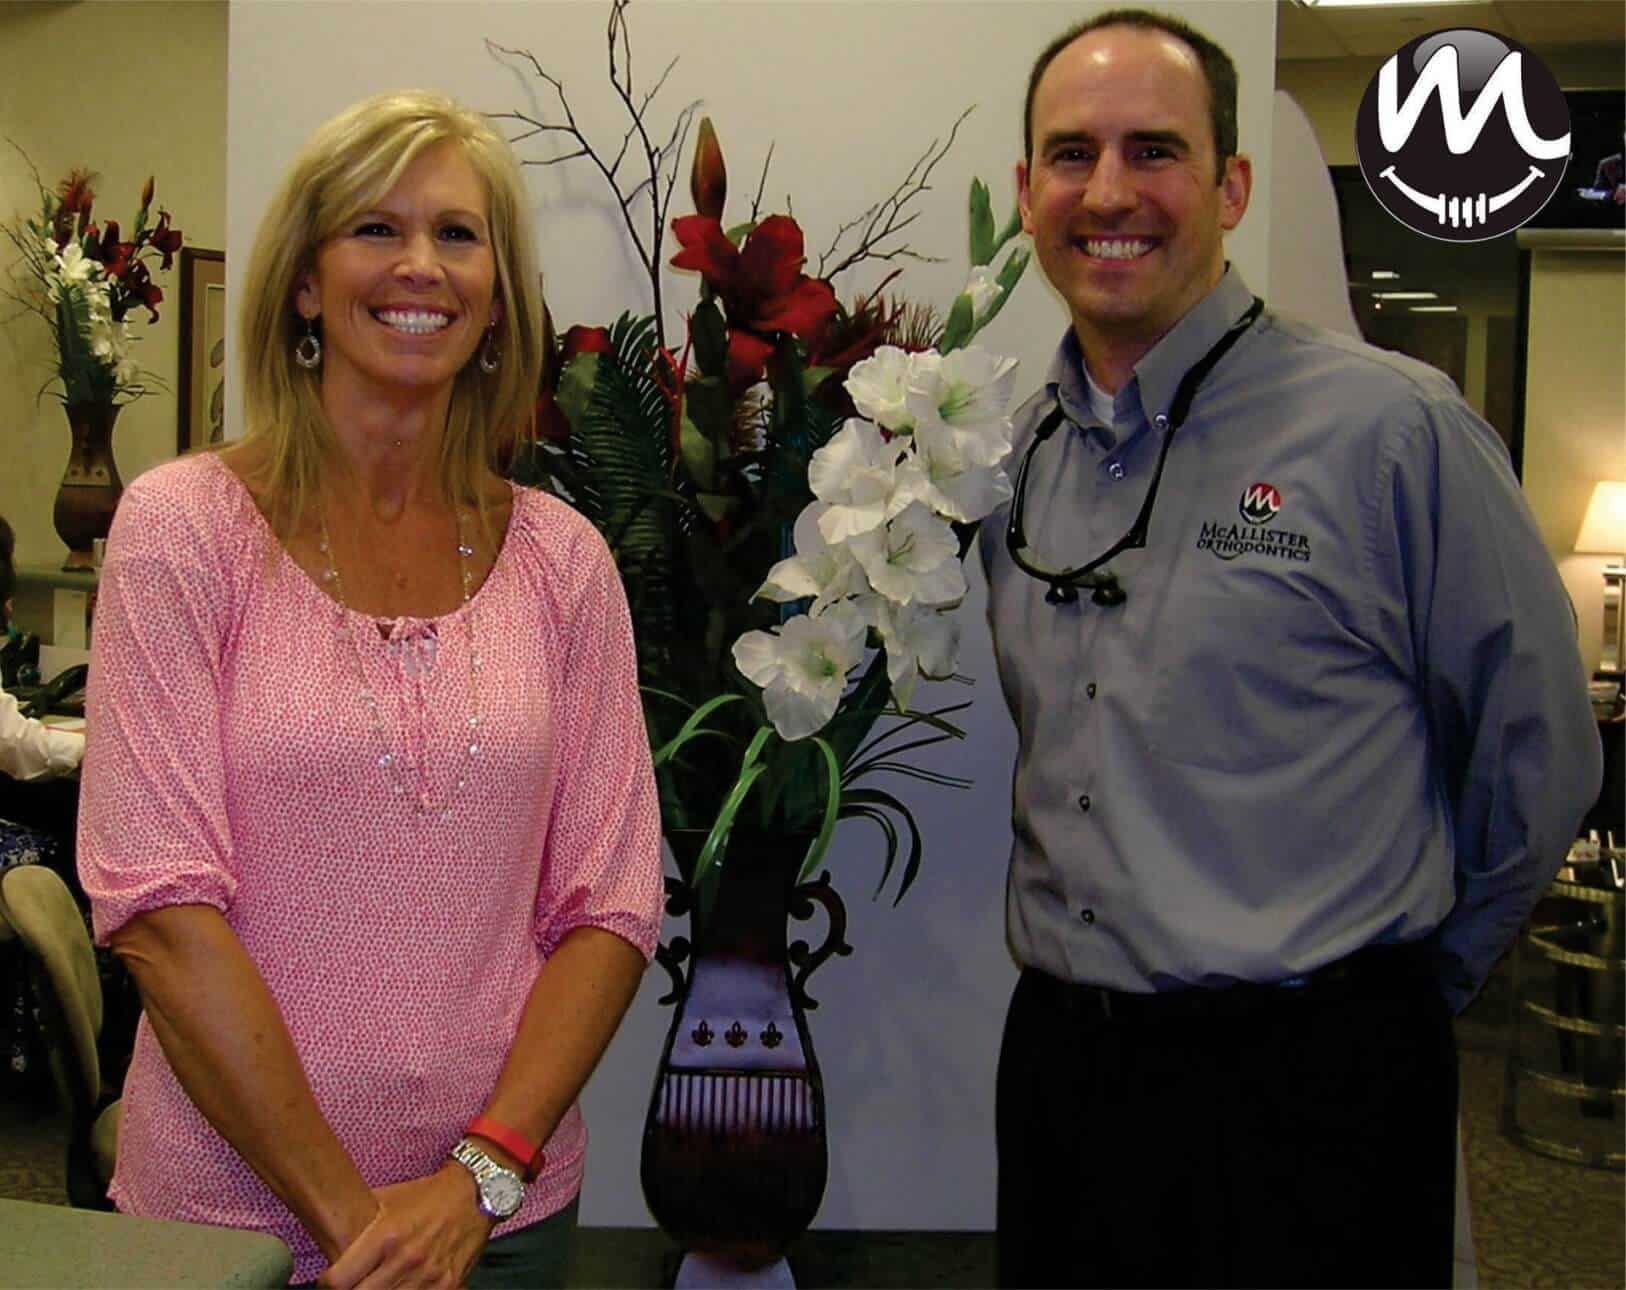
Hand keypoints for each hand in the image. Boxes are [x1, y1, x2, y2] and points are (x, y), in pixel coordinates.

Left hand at [317, 1164, 492, 1288]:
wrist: (474, 1195)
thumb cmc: (425, 1196)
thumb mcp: (387, 1199)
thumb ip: (357, 1221)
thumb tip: (326, 1232)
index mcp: (386, 1236)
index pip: (338, 1281)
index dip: (327, 1284)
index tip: (330, 1281)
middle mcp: (406, 1259)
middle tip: (352, 1285)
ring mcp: (428, 1278)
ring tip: (376, 1283)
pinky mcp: (447, 1287)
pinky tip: (399, 1286)